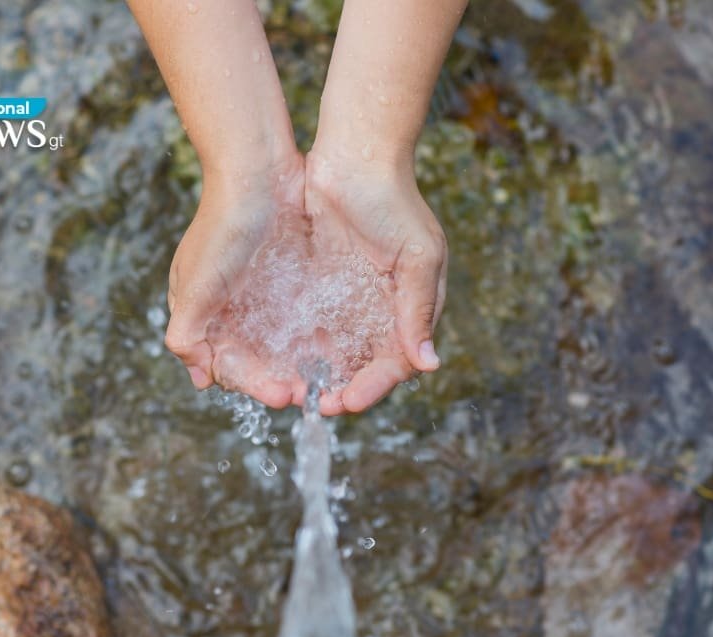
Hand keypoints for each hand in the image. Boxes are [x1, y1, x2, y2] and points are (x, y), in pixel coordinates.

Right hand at [164, 154, 306, 409]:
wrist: (258, 169)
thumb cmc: (222, 224)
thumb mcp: (196, 284)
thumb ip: (188, 332)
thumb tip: (198, 376)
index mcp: (202, 313)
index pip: (227, 366)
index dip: (253, 385)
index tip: (283, 395)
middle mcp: (231, 308)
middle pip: (256, 361)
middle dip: (280, 380)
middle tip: (311, 394)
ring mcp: (262, 293)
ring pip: (281, 345)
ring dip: (300, 366)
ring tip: (328, 380)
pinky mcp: (291, 278)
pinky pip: (303, 319)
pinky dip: (315, 339)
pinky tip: (335, 349)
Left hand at [303, 148, 446, 414]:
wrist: (356, 154)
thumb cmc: (394, 201)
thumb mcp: (416, 255)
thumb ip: (418, 309)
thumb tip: (429, 364)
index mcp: (412, 308)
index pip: (397, 363)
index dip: (373, 387)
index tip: (347, 401)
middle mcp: (383, 310)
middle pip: (365, 366)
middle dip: (344, 389)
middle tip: (318, 405)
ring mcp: (351, 299)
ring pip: (337, 353)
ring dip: (321, 376)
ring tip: (297, 392)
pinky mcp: (321, 286)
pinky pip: (312, 327)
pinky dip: (302, 348)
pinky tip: (283, 361)